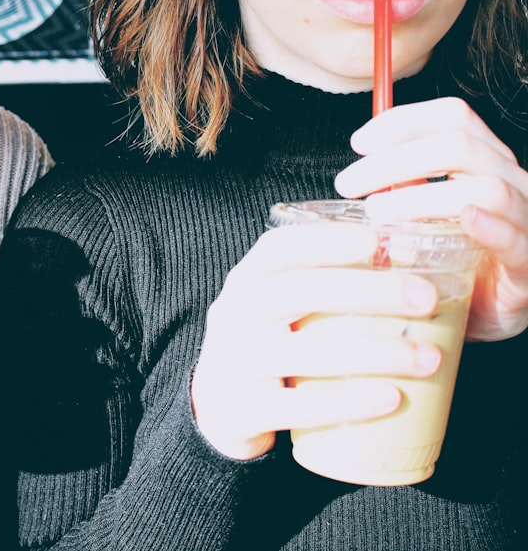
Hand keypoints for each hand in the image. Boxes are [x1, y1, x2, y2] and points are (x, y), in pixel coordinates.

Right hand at [191, 222, 441, 460]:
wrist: (220, 408)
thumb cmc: (272, 344)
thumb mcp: (280, 306)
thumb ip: (325, 279)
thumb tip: (409, 249)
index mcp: (246, 281)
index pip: (279, 249)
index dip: (327, 240)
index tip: (379, 241)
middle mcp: (233, 315)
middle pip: (299, 291)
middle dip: (370, 291)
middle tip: (427, 298)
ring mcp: (233, 363)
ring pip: (306, 352)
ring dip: (376, 352)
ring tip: (428, 358)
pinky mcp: (242, 410)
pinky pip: (299, 407)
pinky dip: (349, 402)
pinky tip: (391, 399)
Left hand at [335, 97, 527, 340]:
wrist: (492, 310)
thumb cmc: (454, 258)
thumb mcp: (423, 216)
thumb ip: (401, 192)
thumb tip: (358, 178)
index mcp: (483, 162)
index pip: (452, 117)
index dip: (404, 121)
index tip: (359, 142)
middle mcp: (508, 180)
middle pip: (459, 145)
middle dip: (394, 159)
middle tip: (348, 184)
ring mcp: (523, 218)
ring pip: (484, 188)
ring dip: (421, 197)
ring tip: (376, 212)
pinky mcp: (526, 262)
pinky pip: (514, 236)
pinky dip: (488, 226)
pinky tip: (460, 222)